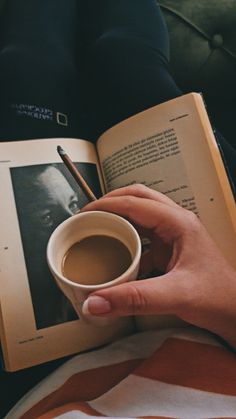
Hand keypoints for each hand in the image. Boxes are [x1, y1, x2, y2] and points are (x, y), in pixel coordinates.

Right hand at [82, 184, 235, 348]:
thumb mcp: (174, 296)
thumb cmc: (217, 298)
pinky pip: (144, 233)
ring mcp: (175, 234)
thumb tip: (95, 300)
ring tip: (98, 227)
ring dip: (119, 217)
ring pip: (141, 213)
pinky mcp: (172, 248)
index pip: (135, 202)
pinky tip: (116, 251)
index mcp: (179, 223)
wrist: (235, 311)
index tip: (83, 214)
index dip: (106, 205)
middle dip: (111, 202)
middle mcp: (177, 222)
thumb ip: (133, 299)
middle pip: (138, 198)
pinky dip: (127, 236)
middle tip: (88, 215)